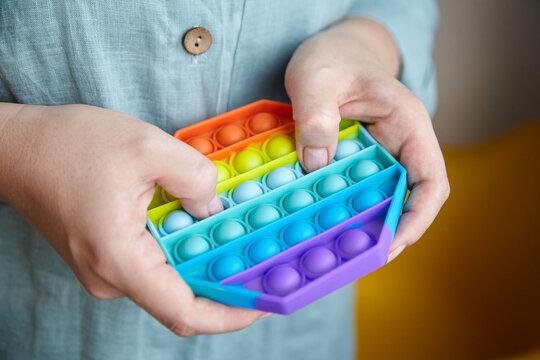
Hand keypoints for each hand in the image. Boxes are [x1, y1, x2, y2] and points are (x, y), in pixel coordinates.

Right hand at [0, 103, 267, 335]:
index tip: (262, 302)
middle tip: (261, 259)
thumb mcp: (146, 147)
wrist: (20, 148)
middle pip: (182, 298)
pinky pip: (153, 264)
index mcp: (120, 259)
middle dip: (225, 282)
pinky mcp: (107, 257)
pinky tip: (198, 223)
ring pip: (169, 279)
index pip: (184, 312)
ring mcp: (106, 270)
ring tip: (235, 235)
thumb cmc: (71, 145)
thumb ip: (193, 177)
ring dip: (203, 262)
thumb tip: (215, 209)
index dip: (229, 314)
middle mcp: (111, 277)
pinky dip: (181, 250)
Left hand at [285, 17, 449, 261]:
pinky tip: (320, 223)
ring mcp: (378, 157)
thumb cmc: (332, 58)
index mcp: (407, 124)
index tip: (393, 242)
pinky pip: (355, 192)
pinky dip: (342, 210)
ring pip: (381, 200)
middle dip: (387, 231)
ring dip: (363, 225)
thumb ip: (316, 115)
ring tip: (338, 249)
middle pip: (408, 199)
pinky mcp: (356, 163)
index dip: (418, 216)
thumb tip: (316, 165)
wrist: (330, 54)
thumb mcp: (316, 77)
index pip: (431, 180)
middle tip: (357, 256)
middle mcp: (399, 146)